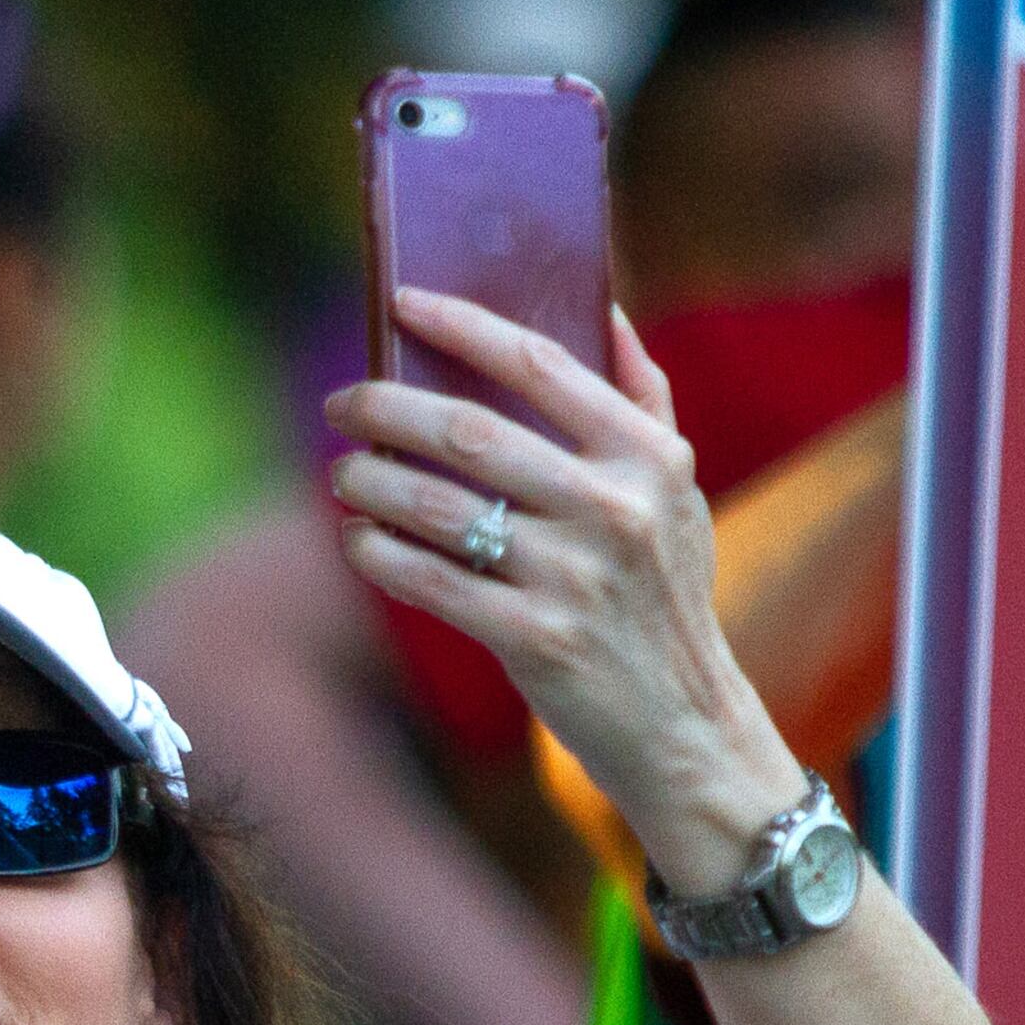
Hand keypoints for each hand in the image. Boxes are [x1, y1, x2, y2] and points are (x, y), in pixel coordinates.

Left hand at [323, 293, 808, 894]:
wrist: (684, 723)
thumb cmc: (665, 594)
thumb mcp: (678, 493)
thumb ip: (644, 402)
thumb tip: (605, 308)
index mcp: (646, 456)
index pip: (541, 364)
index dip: (462, 324)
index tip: (401, 302)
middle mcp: (612, 508)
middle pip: (469, 431)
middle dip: (386, 409)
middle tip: (340, 405)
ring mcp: (573, 576)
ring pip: (436, 507)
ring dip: (369, 483)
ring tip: (343, 475)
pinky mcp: (535, 639)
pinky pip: (429, 582)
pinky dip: (379, 555)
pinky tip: (358, 541)